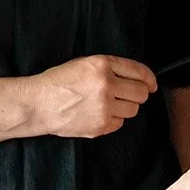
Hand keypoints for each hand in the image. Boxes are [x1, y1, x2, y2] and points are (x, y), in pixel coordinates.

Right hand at [31, 56, 156, 138]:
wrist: (37, 104)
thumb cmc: (58, 82)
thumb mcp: (83, 63)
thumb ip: (109, 68)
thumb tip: (137, 78)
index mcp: (102, 65)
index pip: (138, 71)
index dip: (149, 78)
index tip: (152, 84)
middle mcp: (106, 85)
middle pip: (141, 93)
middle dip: (138, 94)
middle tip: (128, 95)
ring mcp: (104, 107)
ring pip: (133, 110)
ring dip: (125, 107)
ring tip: (108, 105)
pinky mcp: (100, 126)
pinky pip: (120, 123)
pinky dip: (113, 120)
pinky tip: (98, 114)